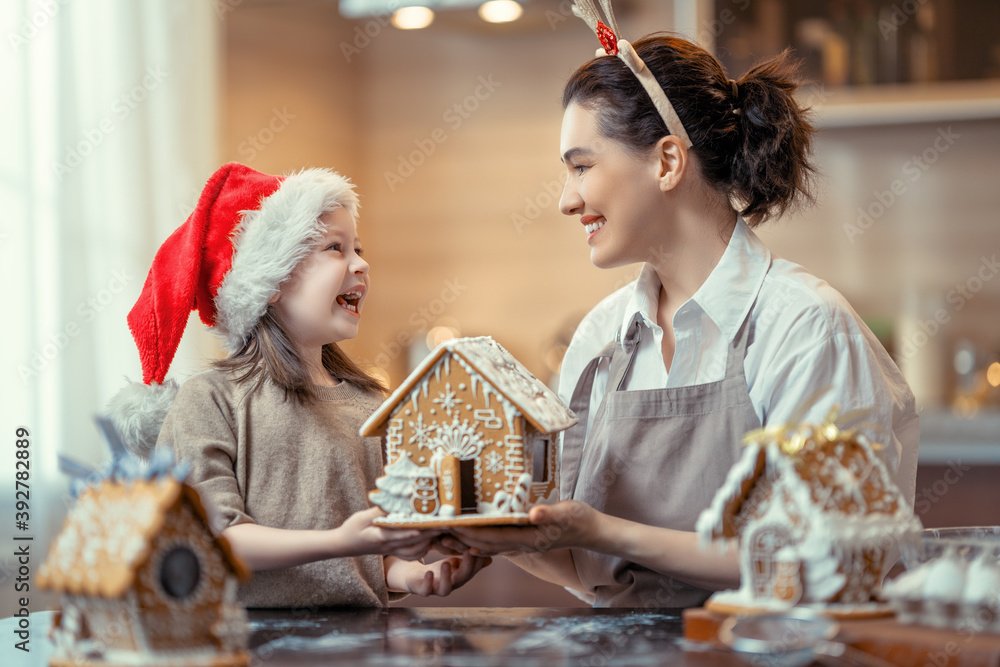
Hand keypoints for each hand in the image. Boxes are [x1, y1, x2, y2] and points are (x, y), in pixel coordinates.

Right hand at [338, 507, 440, 559]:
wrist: (344, 545)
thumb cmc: (352, 528)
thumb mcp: (362, 517)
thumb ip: (378, 511)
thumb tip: (395, 502)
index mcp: (378, 537)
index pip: (395, 535)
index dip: (408, 532)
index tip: (422, 527)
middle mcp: (387, 546)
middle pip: (410, 543)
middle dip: (427, 535)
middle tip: (443, 525)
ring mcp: (391, 551)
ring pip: (413, 552)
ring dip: (427, 543)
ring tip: (441, 531)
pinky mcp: (393, 552)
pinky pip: (410, 555)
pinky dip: (422, 549)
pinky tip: (430, 540)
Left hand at [404, 553, 491, 595]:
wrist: (417, 578)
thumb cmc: (440, 569)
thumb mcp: (457, 562)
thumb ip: (470, 559)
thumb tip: (491, 556)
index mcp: (461, 577)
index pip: (473, 568)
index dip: (478, 559)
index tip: (481, 546)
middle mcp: (451, 585)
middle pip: (463, 578)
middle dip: (467, 565)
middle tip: (469, 551)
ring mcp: (437, 589)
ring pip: (445, 589)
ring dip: (447, 577)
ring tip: (446, 563)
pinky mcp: (422, 590)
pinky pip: (426, 590)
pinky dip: (428, 583)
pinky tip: (429, 573)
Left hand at [450, 500, 599, 555]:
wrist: (592, 531)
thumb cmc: (580, 519)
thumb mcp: (567, 512)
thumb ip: (549, 514)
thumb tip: (533, 514)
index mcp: (528, 538)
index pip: (492, 537)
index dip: (470, 532)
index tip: (450, 525)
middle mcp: (522, 544)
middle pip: (484, 543)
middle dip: (461, 537)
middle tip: (438, 527)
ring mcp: (523, 543)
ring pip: (489, 544)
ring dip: (468, 539)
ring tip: (447, 531)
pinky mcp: (525, 538)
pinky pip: (498, 541)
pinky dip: (481, 538)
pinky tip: (470, 534)